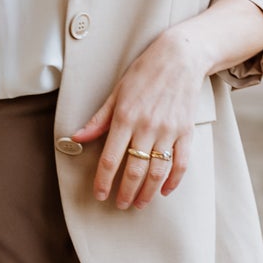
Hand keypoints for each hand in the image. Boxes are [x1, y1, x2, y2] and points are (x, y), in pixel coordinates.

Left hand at [71, 29, 201, 208]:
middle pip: (134, 169)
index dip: (104, 181)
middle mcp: (147, 127)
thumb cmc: (144, 73)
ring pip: (157, 171)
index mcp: (125, 117)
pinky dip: (173, 180)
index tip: (100, 194)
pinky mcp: (186, 131)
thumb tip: (76, 138)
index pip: (111, 158)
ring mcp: (168, 130)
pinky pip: (181, 162)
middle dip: (125, 192)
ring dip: (148, 192)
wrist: (180, 58)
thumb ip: (98, 119)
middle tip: (120, 204)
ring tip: (139, 203)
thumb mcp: (116, 92)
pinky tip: (165, 190)